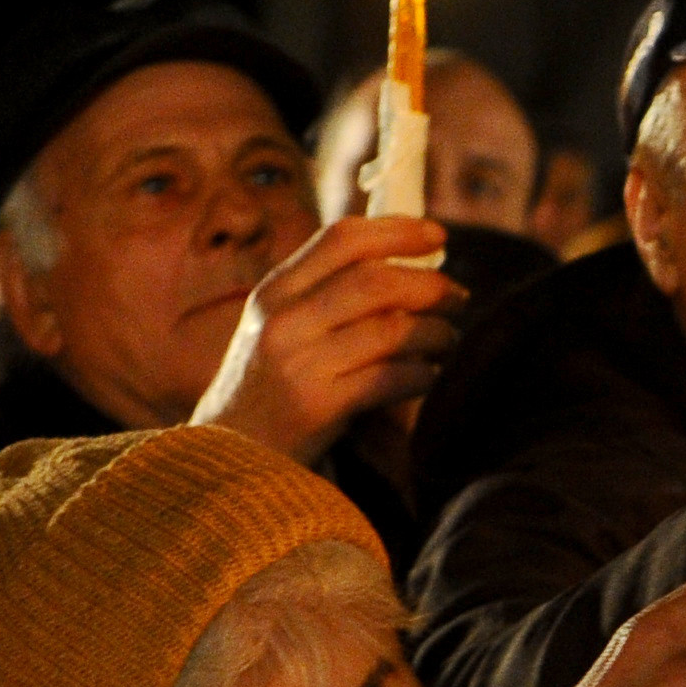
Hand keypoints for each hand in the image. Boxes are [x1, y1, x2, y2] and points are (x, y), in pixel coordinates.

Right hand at [188, 214, 464, 460]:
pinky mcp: (317, 407)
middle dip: (430, 286)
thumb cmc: (268, 389)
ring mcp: (298, 363)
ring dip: (436, 333)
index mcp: (274, 292)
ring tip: (447, 340)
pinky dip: (422, 374)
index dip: (397, 230)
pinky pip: (392, 378)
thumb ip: (325, 293)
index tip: (437, 235)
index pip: (342, 239)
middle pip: (376, 281)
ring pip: (392, 330)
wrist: (228, 456)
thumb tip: (407, 260)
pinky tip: (428, 376)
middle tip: (458, 297)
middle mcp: (282, 320)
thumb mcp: (279, 328)